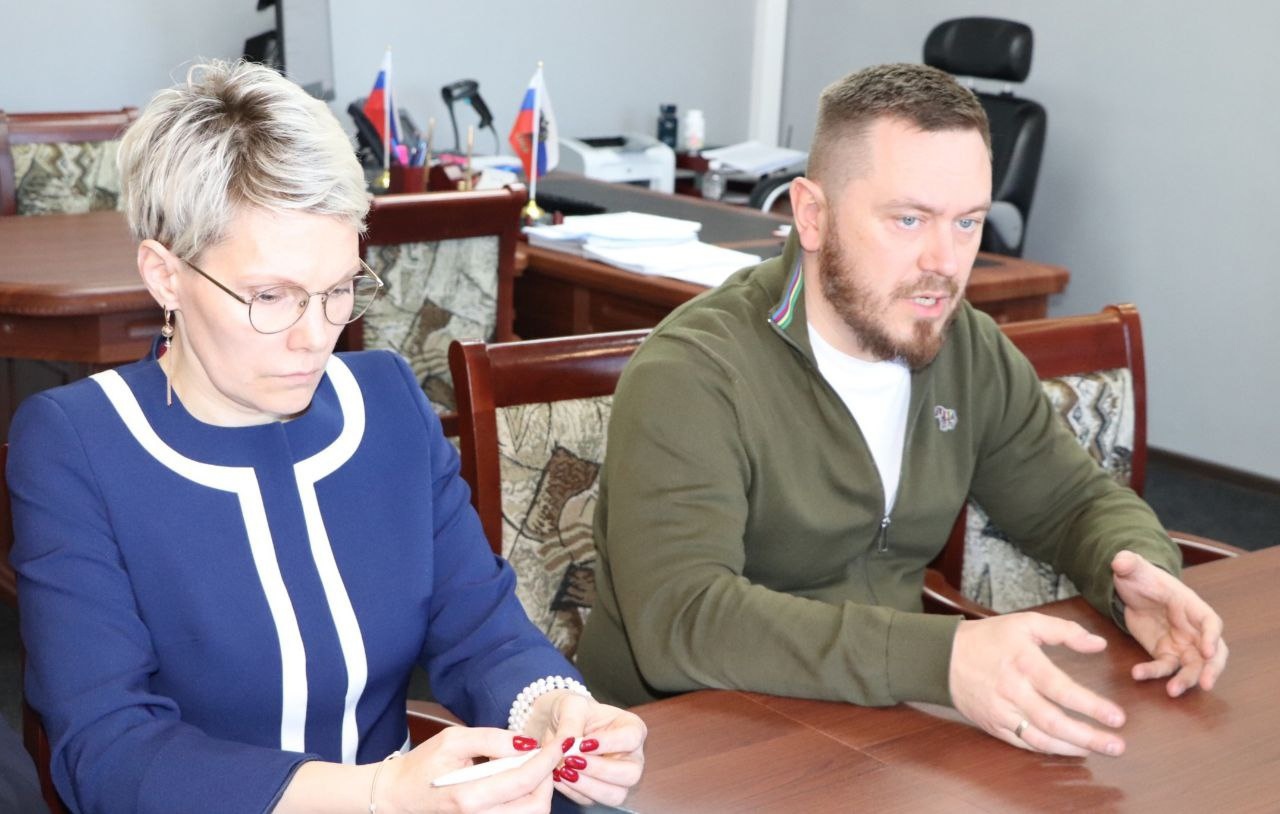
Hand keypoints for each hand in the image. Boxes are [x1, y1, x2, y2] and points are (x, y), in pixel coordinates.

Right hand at [384, 726, 559, 812]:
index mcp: (468, 796)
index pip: (523, 780)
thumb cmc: (423, 765)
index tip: (559, 744)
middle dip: (547, 780)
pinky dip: (528, 802)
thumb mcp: (454, 740)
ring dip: (540, 792)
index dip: (547, 760)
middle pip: (535, 807)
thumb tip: (527, 743)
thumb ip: (492, 739)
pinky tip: (521, 785)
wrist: (398, 795)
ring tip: (531, 770)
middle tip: (543, 758)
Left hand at [523, 690, 646, 806]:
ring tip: (563, 771)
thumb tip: (568, 744)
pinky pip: (592, 801)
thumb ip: (570, 723)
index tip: (584, 744)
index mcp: (632, 728)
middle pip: (631, 774)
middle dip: (600, 771)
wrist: (558, 725)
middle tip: (572, 761)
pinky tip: (557, 777)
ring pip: (616, 795)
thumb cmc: (573, 711)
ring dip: (588, 787)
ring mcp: (618, 778)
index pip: (631, 738)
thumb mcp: (571, 706)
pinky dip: (573, 792)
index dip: (609, 743)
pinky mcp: (601, 792)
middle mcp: (631, 756)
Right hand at [949, 612, 1126, 756]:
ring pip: (1040, 738)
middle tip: (1117, 746)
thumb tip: (1098, 643)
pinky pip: (1023, 743)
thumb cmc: (988, 638)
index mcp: (1023, 663)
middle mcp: (1013, 691)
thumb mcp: (1025, 623)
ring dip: (1072, 748)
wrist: (943, 657)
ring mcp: (1002, 711)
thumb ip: (1064, 630)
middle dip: (1088, 737)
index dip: (1091, 705)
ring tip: (1097, 751)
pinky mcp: (993, 724)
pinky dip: (1048, 750)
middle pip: (1054, 721)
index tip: (1117, 717)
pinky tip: (1068, 750)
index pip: (1062, 689)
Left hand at [1112, 549, 1227, 695]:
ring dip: (1186, 680)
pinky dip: (1154, 673)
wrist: (1130, 589)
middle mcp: (1192, 628)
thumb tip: (1120, 560)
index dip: (1212, 636)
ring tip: (1172, 691)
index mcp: (1191, 606)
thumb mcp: (1133, 568)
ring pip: (1192, 666)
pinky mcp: (1165, 653)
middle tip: (1205, 684)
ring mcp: (1181, 643)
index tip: (1208, 650)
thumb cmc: (1140, 577)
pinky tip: (1137, 675)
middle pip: (1212, 652)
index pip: (1210, 622)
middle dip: (1212, 668)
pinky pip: (1164, 667)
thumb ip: (1128, 563)